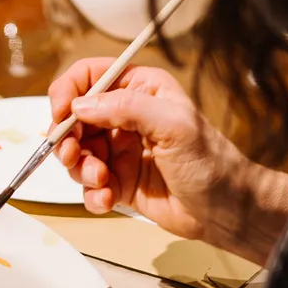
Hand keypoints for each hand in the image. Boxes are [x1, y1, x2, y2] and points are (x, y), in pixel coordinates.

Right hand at [48, 58, 251, 242]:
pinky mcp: (117, 182)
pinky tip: (107, 199)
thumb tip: (80, 105)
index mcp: (140, 90)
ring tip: (101, 180)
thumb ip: (126, 107)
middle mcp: (124, 117)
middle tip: (74, 155)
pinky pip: (87, 185)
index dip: (68, 91)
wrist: (226, 211)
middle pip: (73, 118)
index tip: (61, 114)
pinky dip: (91, 194)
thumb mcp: (174, 125)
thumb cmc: (211, 163)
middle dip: (68, 138)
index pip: (89, 76)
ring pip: (76, 154)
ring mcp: (118, 151)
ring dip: (81, 169)